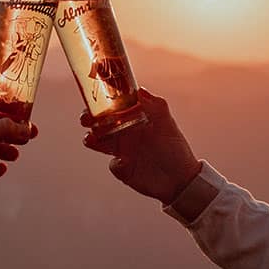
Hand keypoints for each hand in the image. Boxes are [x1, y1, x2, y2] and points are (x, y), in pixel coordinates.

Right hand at [82, 88, 201, 203]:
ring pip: (99, 142)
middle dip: (89, 119)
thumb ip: (155, 105)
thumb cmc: (175, 147)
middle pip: (99, 123)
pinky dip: (116, 162)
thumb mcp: (167, 123)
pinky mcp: (123, 169)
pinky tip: (124, 162)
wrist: (181, 178)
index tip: (95, 98)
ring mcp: (122, 151)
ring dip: (92, 139)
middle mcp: (124, 133)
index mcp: (133, 119)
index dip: (101, 101)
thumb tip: (140, 90)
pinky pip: (113, 164)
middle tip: (87, 118)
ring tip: (92, 138)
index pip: (113, 107)